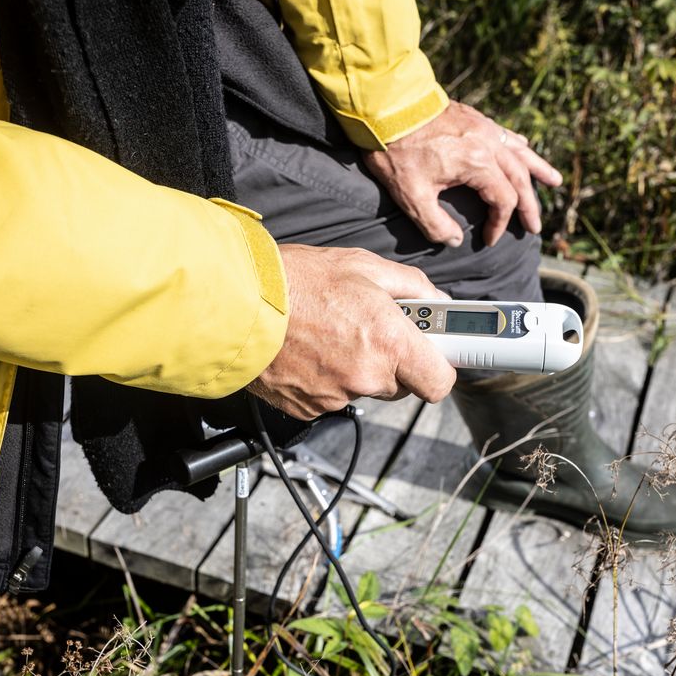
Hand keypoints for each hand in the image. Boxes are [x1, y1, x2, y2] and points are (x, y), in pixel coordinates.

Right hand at [248, 245, 456, 419]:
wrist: (235, 306)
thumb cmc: (297, 281)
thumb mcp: (363, 266)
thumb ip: (412, 286)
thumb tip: (437, 301)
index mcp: (390, 343)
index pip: (439, 383)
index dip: (439, 369)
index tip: (435, 355)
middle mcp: (367, 377)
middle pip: (399, 384)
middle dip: (390, 359)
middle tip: (366, 326)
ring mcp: (336, 397)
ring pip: (362, 388)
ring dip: (353, 366)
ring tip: (325, 332)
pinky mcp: (308, 409)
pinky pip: (330, 396)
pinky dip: (324, 377)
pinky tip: (306, 349)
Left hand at [363, 100, 562, 247]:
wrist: (386, 106)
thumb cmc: (397, 150)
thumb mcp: (412, 197)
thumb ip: (435, 225)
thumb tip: (456, 240)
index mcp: (477, 163)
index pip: (502, 201)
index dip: (499, 224)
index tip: (489, 240)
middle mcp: (488, 144)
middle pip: (519, 179)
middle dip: (528, 205)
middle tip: (534, 227)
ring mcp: (483, 128)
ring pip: (520, 153)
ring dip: (537, 170)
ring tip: (555, 182)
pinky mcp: (473, 119)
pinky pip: (505, 135)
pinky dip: (519, 146)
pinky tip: (526, 150)